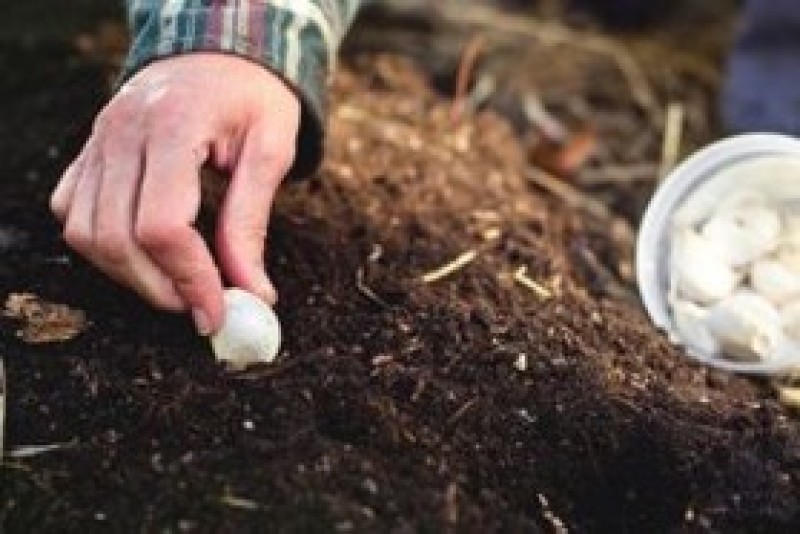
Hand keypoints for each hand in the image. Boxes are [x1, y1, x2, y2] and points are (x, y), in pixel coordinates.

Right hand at [50, 53, 299, 333]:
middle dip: (161, 289)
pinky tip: (147, 253)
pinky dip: (102, 246)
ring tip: (179, 284)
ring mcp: (97, 141)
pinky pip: (70, 213)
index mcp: (173, 125)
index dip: (190, 280)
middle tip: (203, 306)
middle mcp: (121, 131)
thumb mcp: (272, 149)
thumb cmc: (252, 97)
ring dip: (130, 276)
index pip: (163, 225)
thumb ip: (252, 221)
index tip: (219, 313)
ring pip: (85, 233)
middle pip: (116, 238)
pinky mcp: (88, 152)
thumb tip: (252, 292)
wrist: (216, 51)